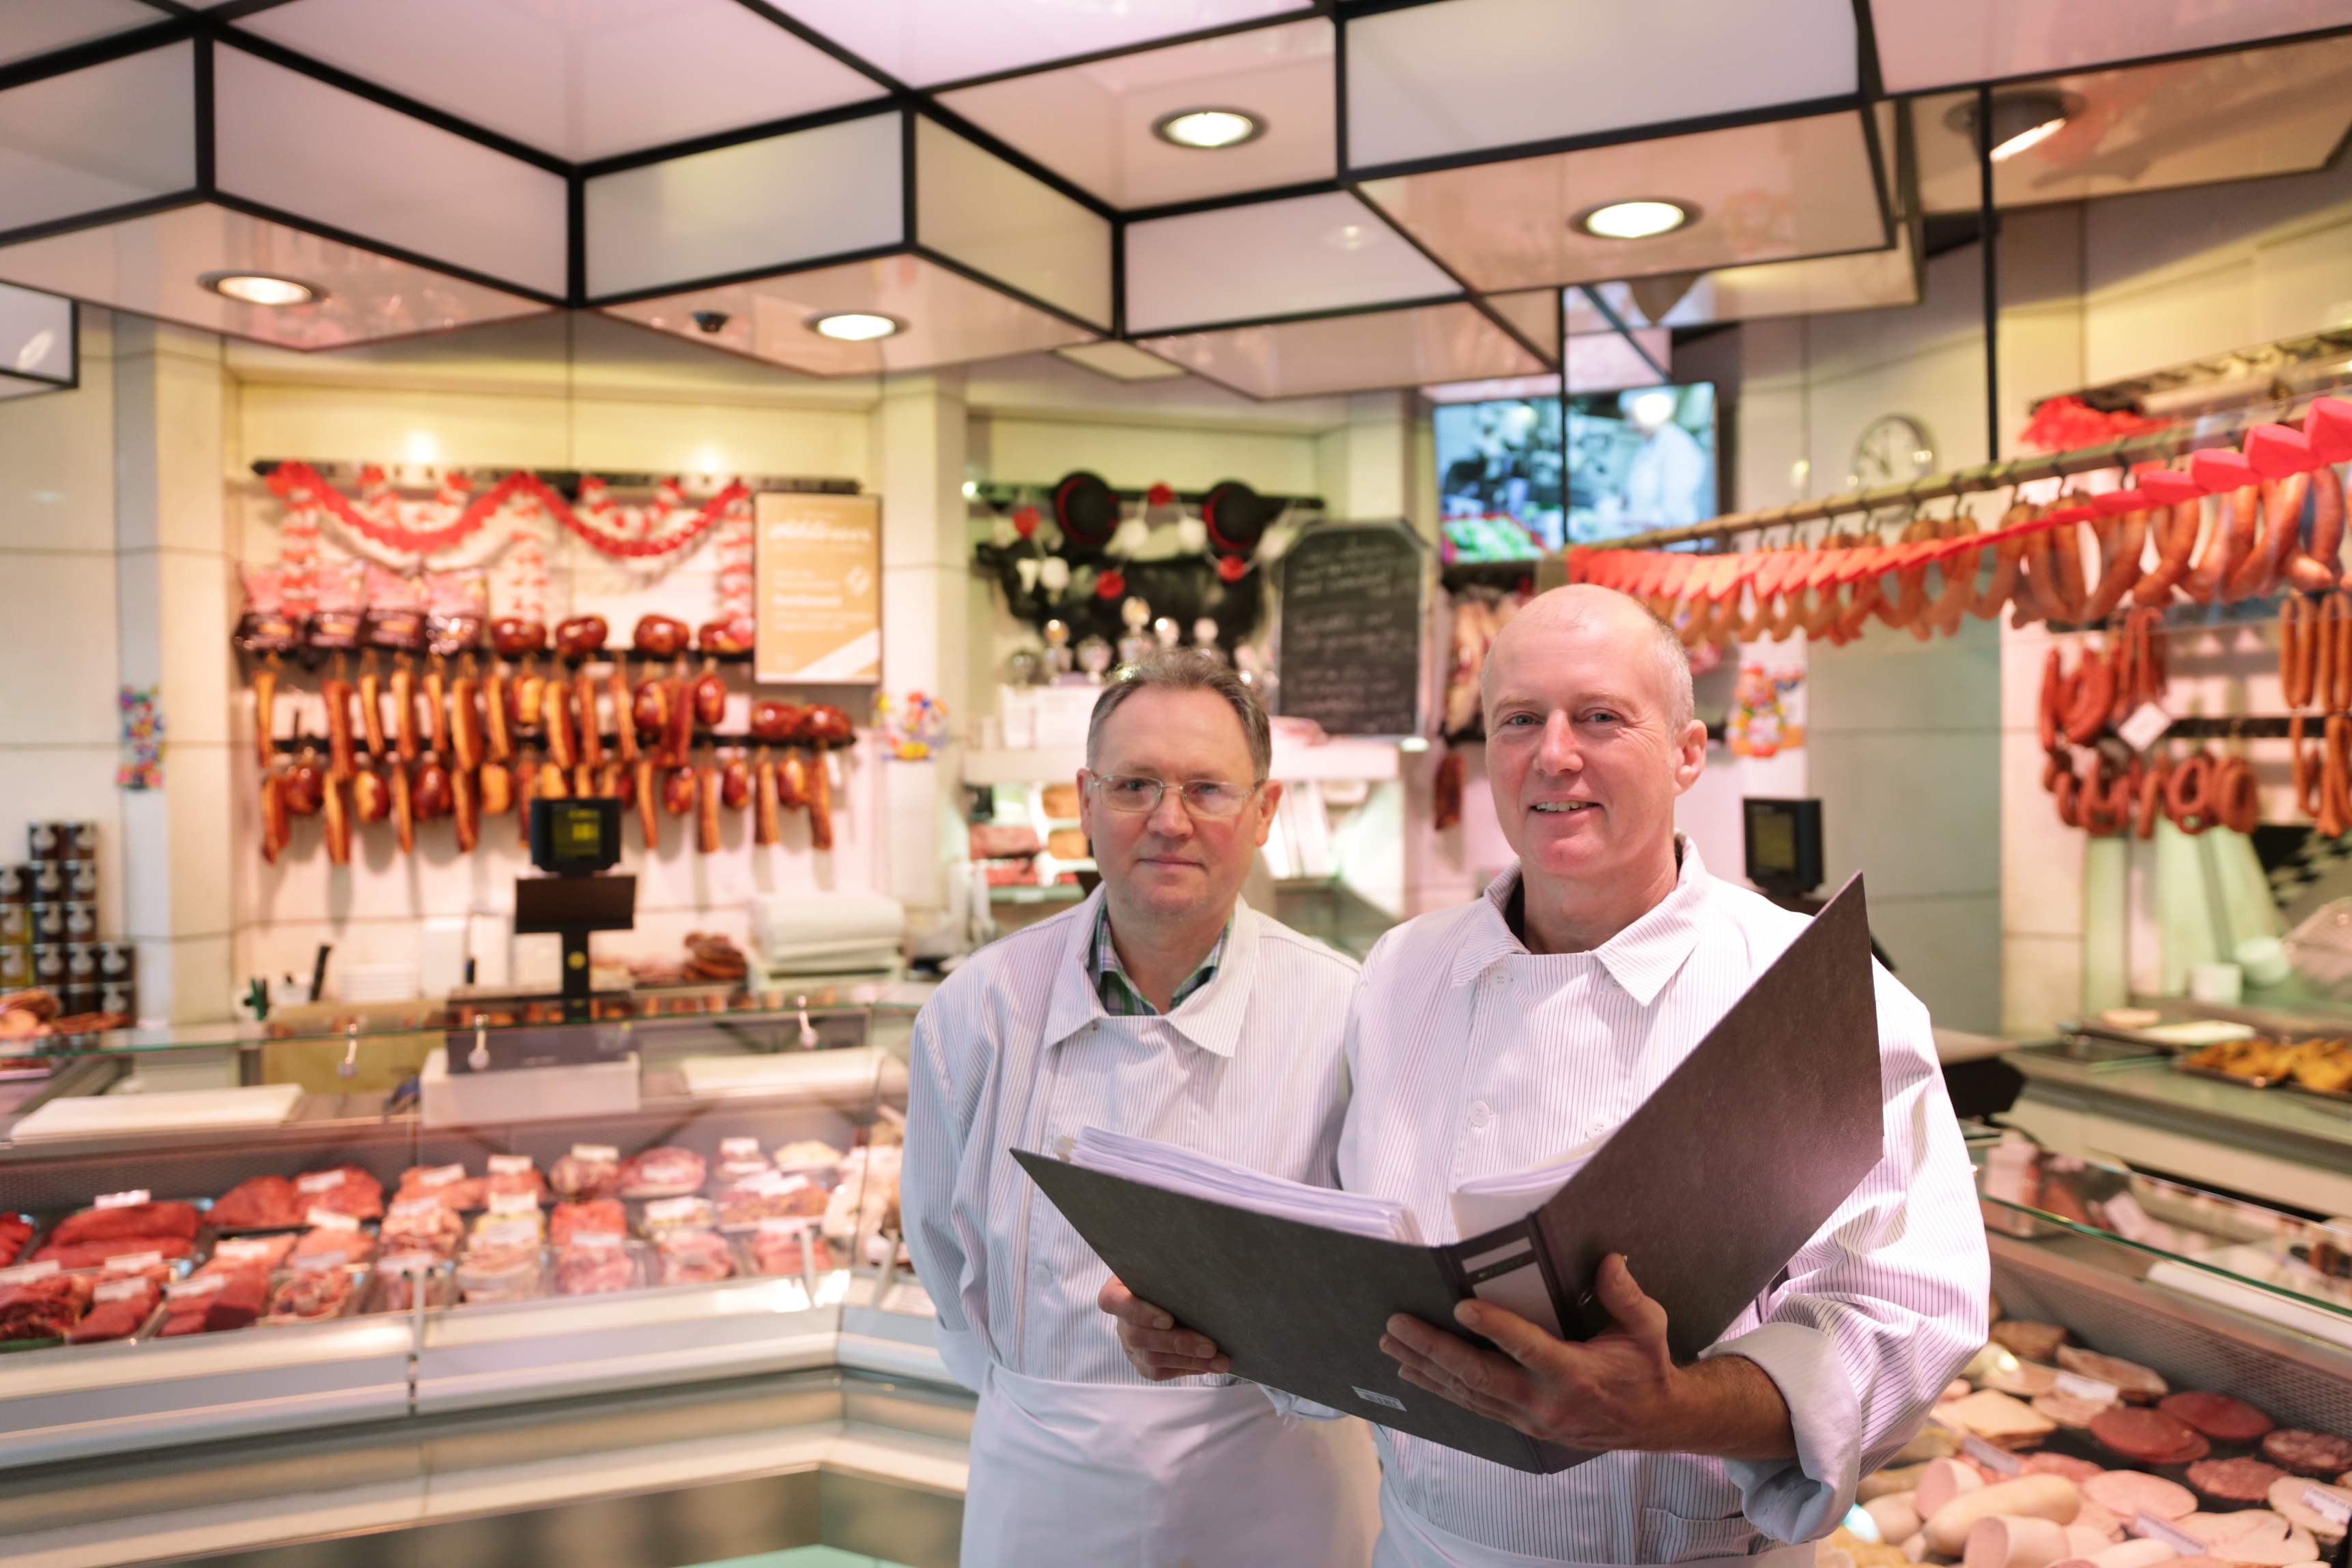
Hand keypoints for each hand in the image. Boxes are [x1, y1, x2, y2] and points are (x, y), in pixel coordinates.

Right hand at [1098, 1276, 1229, 1380]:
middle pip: (1138, 1336)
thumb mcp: (1169, 1267)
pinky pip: (1158, 1372)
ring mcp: (1129, 1343)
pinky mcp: (1141, 1361)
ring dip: (1189, 1360)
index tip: (1169, 1320)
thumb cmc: (1173, 1273)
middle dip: (1177, 1343)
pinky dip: (1186, 1368)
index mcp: (1118, 1289)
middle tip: (1210, 1346)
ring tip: (1219, 1360)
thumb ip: (1175, 1270)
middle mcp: (1120, 1319)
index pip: (1112, 1301)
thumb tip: (1202, 1273)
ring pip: (1151, 1359)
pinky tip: (1209, 1364)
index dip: (1138, 1312)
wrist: (1178, 1290)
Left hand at [1378, 1254, 1793, 1459]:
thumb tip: (1608, 1261)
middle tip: (1398, 1324)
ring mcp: (1531, 1420)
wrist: (1655, 1423)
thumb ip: (1626, 1296)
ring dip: (1427, 1368)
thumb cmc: (1647, 1368)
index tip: (1460, 1307)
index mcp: (1575, 1374)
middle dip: (1434, 1348)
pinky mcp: (1523, 1426)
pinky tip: (1415, 1373)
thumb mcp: (1648, 1328)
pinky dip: (1442, 1389)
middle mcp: (1546, 1402)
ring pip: (1469, 1394)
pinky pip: (1475, 1407)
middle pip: (1480, 1376)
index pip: (1526, 1348)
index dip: (1493, 1328)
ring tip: (1392, 1344)